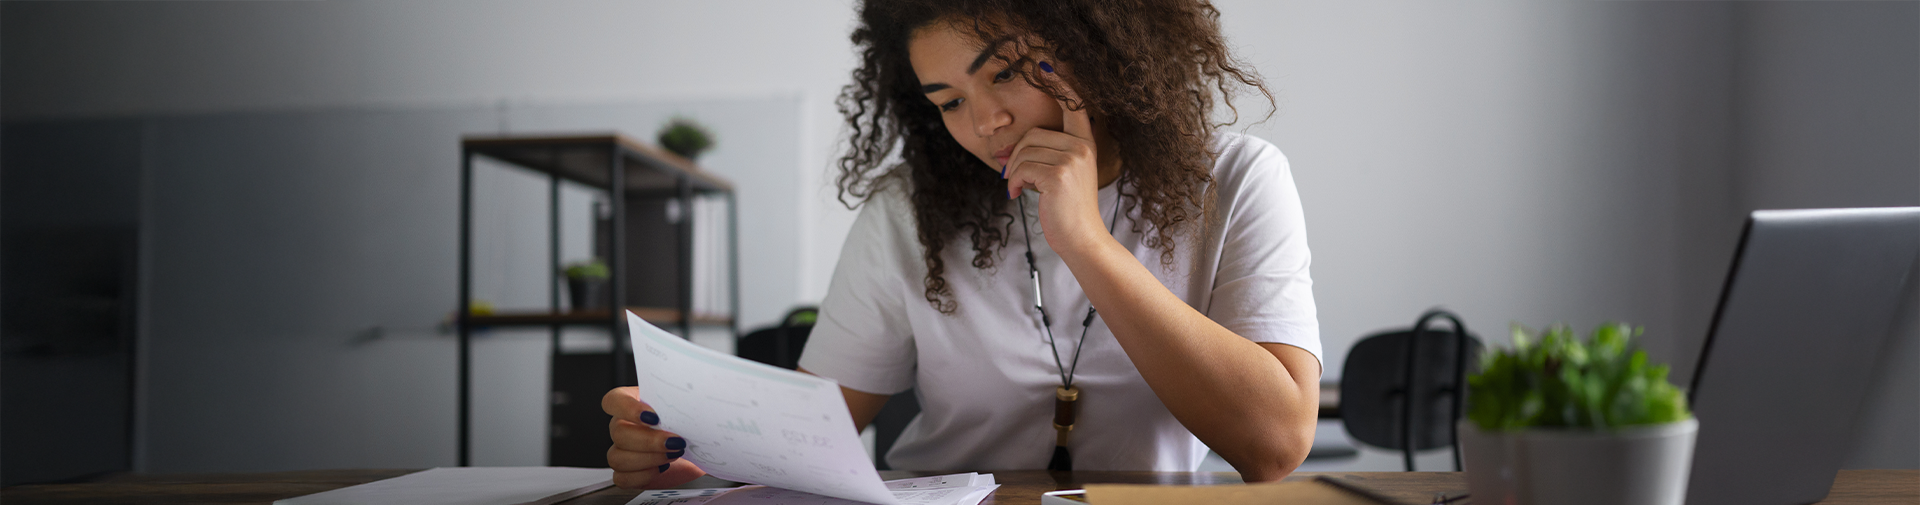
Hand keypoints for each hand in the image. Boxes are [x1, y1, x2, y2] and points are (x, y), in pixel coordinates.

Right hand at [604, 386, 705, 488]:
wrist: (699, 450)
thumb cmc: (691, 425)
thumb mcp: (690, 410)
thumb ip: (686, 404)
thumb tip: (695, 407)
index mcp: (634, 402)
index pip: (613, 401)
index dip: (628, 409)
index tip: (653, 417)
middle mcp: (624, 425)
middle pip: (618, 433)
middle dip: (649, 441)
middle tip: (675, 442)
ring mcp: (622, 450)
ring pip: (617, 458)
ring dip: (648, 459)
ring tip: (673, 455)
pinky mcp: (628, 472)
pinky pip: (622, 478)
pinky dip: (643, 476)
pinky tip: (661, 468)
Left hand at [1003, 75, 1108, 254]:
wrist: (1082, 239)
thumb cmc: (1068, 210)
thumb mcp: (1062, 177)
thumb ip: (1045, 157)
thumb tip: (1009, 153)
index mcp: (1085, 144)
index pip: (1074, 107)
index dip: (1061, 84)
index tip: (1046, 63)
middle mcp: (1081, 147)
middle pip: (1033, 134)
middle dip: (1018, 156)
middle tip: (1016, 178)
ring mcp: (1072, 159)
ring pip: (1025, 151)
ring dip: (1015, 172)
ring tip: (1020, 189)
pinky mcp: (1059, 174)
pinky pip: (1022, 168)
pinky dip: (1015, 182)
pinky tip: (1018, 195)